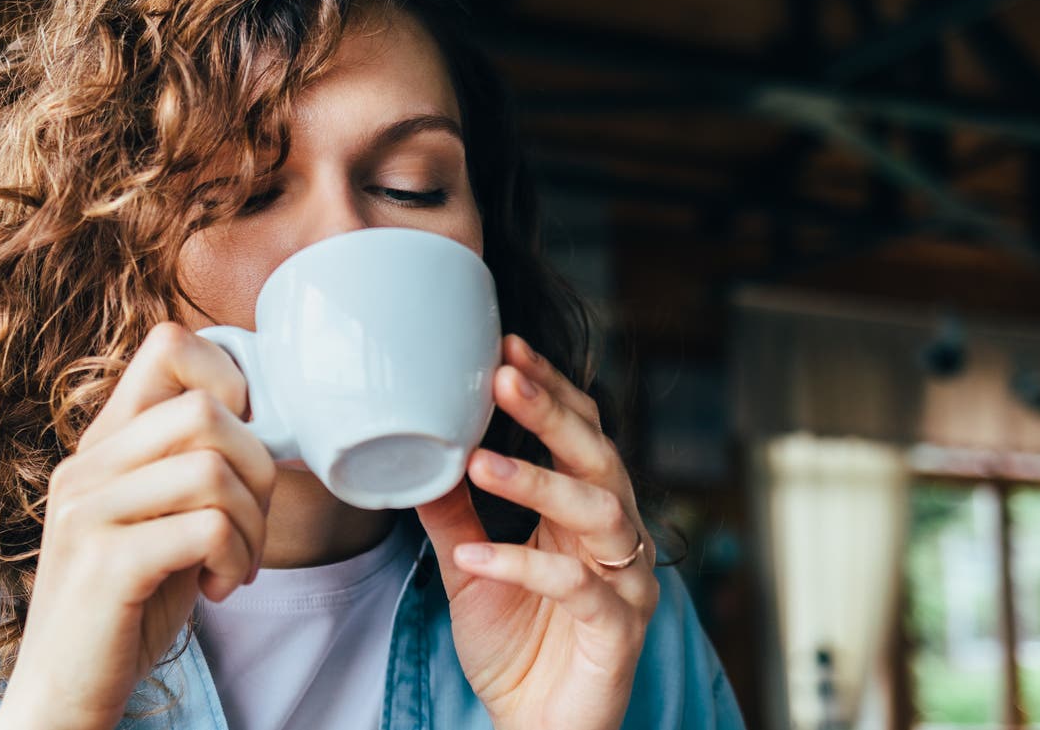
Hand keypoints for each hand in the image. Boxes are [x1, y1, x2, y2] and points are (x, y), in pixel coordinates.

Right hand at [1, 323, 277, 729]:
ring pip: (213, 467)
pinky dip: (236, 560)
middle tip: (249, 527)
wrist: (65, 691)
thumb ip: (189, 468)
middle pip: (207, 409)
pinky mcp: (106, 563)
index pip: (170, 345)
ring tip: (235, 564)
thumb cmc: (126, 607)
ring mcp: (90, 512)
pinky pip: (207, 527)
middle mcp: (88, 466)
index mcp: (103, 445)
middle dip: (258, 470)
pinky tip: (218, 588)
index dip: (232, 382)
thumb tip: (267, 424)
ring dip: (252, 526)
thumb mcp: (157, 521)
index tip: (243, 452)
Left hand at [414, 334, 657, 729]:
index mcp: (586, 514)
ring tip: (477, 463)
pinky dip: (522, 567)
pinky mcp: (617, 631)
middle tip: (503, 375)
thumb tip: (413, 455)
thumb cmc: (517, 648)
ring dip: (537, 482)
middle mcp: (617, 538)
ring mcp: (625, 583)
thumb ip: (450, 514)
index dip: (550, 390)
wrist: (537, 728)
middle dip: (552, 412)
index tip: (506, 348)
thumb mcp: (469, 570)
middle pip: (599, 457)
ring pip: (599, 514)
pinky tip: (473, 556)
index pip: (580, 434)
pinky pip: (578, 589)